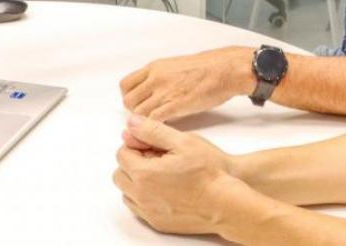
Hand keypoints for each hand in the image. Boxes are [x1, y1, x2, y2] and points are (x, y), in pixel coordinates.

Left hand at [113, 115, 238, 235]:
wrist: (226, 203)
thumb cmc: (209, 172)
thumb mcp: (182, 141)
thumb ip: (152, 131)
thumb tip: (131, 123)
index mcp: (144, 173)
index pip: (122, 154)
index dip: (137, 145)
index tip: (153, 146)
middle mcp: (141, 195)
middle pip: (120, 174)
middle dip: (133, 163)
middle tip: (157, 159)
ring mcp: (148, 212)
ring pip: (127, 193)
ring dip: (136, 181)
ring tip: (161, 174)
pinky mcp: (158, 223)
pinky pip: (139, 208)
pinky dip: (144, 197)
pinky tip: (164, 190)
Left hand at [119, 46, 255, 121]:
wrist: (224, 70)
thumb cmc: (206, 68)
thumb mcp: (175, 66)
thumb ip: (159, 76)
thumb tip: (151, 88)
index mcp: (154, 68)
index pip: (125, 85)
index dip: (129, 97)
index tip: (138, 103)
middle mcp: (155, 79)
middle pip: (129, 100)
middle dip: (135, 111)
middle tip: (147, 117)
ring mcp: (163, 92)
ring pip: (138, 113)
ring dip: (144, 122)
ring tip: (156, 124)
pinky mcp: (174, 105)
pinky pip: (153, 120)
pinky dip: (154, 127)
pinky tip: (164, 128)